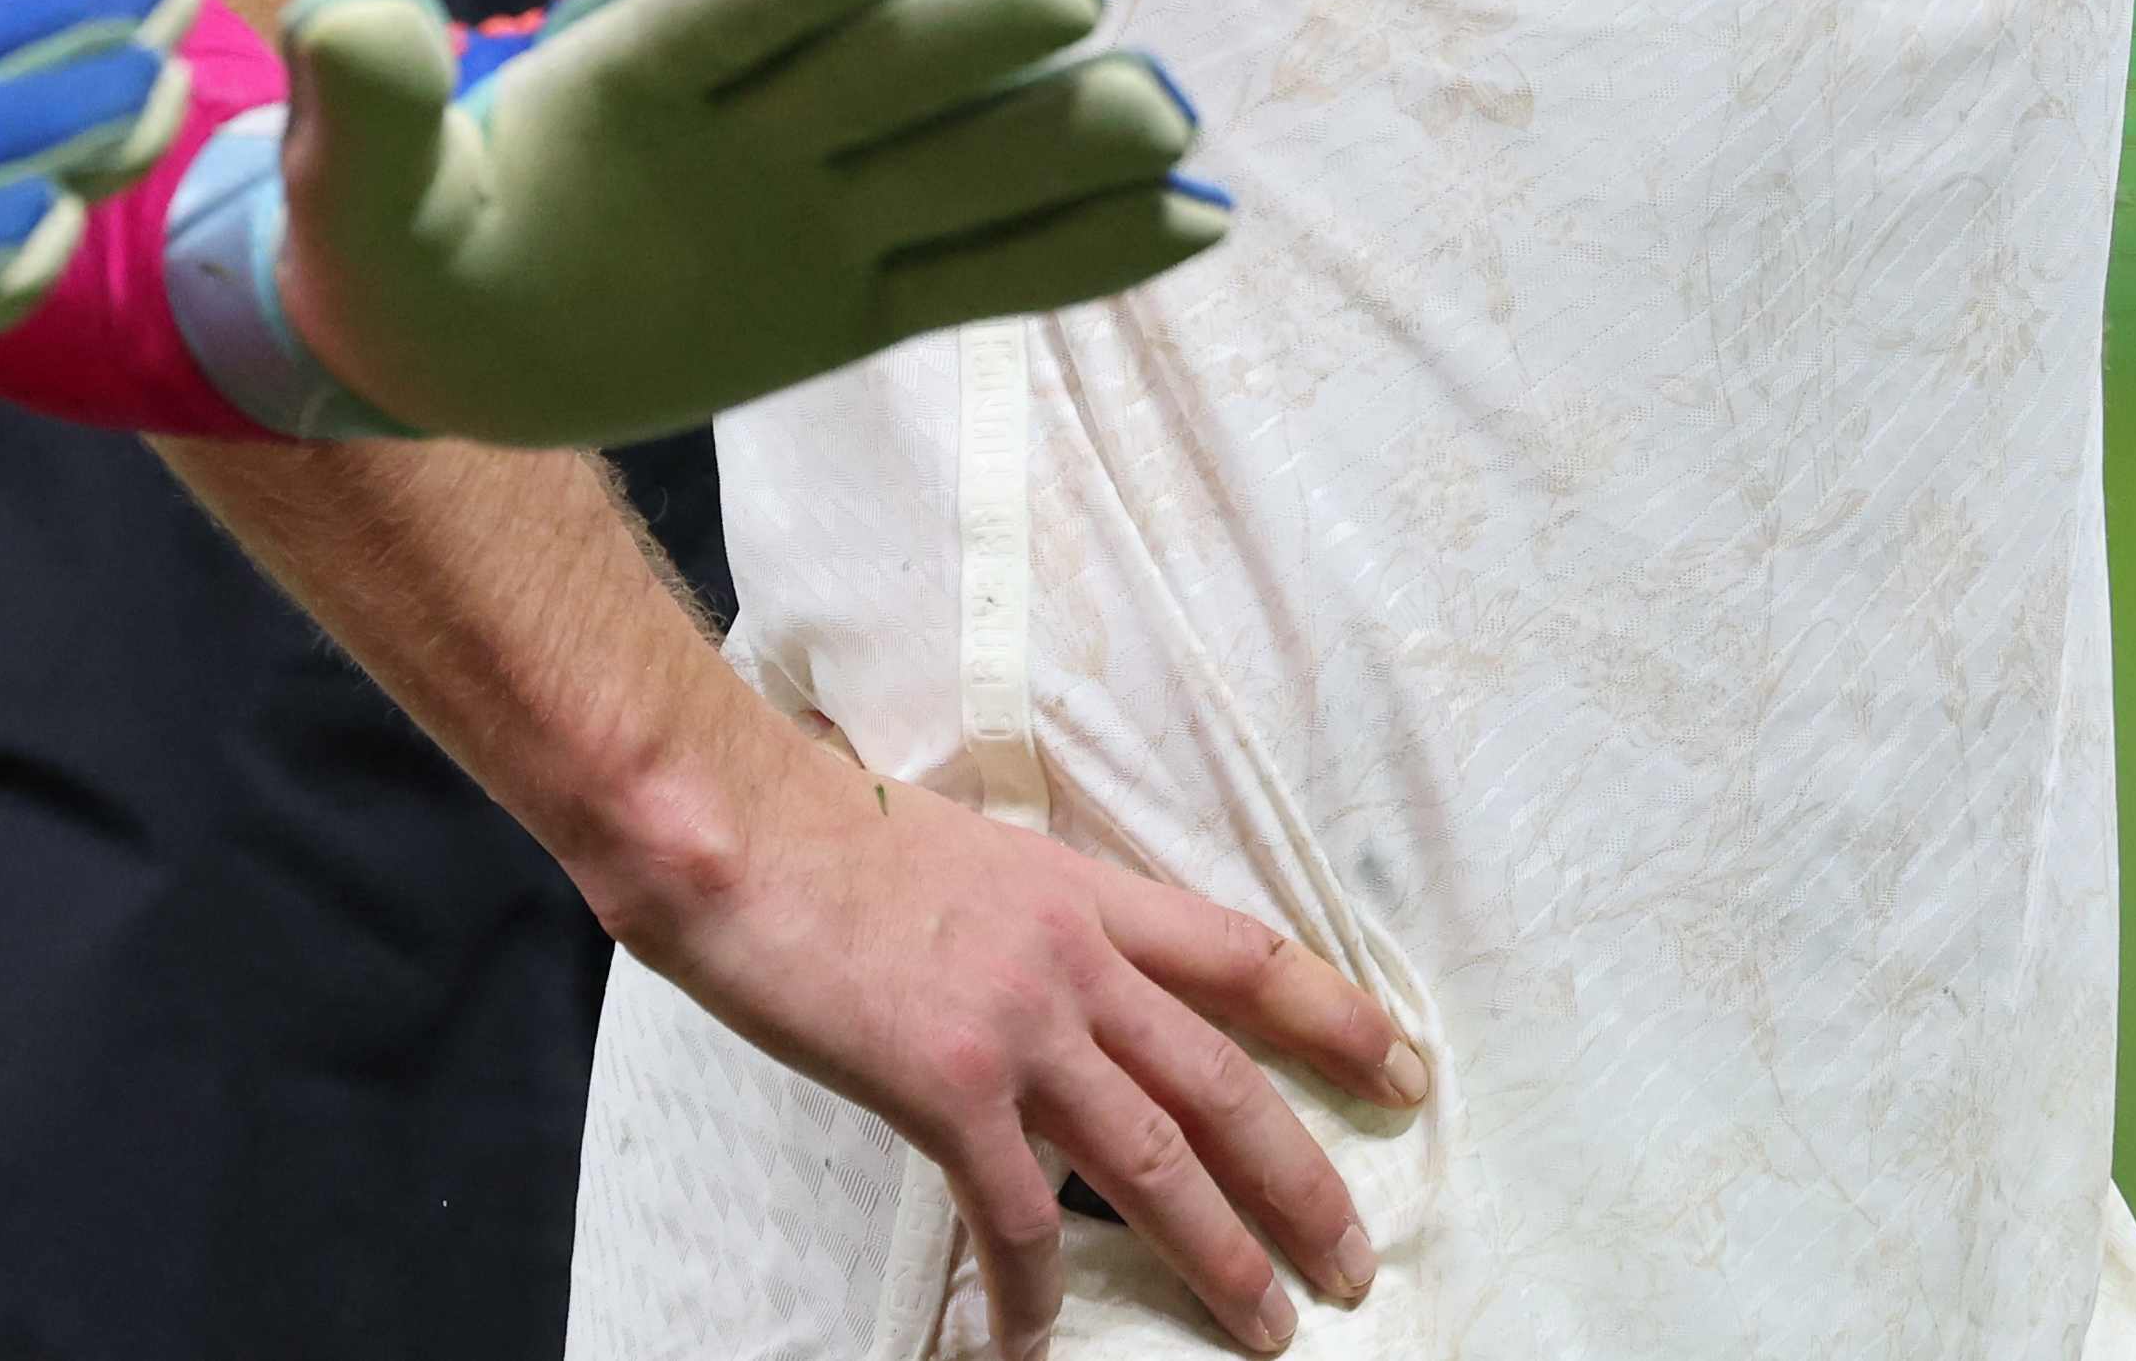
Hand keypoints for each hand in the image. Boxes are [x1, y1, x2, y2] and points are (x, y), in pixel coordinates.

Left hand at [203, 0, 1226, 452]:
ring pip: (966, 154)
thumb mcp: (356, 189)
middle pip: (886, 51)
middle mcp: (759, 119)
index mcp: (642, 70)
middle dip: (969, 19)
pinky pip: (988, 271)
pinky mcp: (856, 299)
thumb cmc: (389, 242)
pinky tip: (1192, 219)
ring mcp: (821, 208)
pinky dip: (1088, 249)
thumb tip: (350, 8)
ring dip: (1062, 128)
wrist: (440, 333)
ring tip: (1158, 116)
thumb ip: (366, 103)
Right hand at [633, 703, 1420, 1359]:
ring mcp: (1016, 1025)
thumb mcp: (970, 858)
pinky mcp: (944, 1085)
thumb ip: (1033, 924)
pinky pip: (1017, 1214)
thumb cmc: (824, 835)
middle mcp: (1073, 958)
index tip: (1401, 1069)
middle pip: (1224, 1082)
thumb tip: (1063, 987)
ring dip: (1218, 1254)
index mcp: (1083, 894)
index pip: (1244, 957)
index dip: (1334, 1017)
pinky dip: (1032, 1291)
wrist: (734, 825)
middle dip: (1302, 1180)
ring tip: (1266, 1325)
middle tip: (1352, 1258)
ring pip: (1154, 1161)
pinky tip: (1032, 1342)